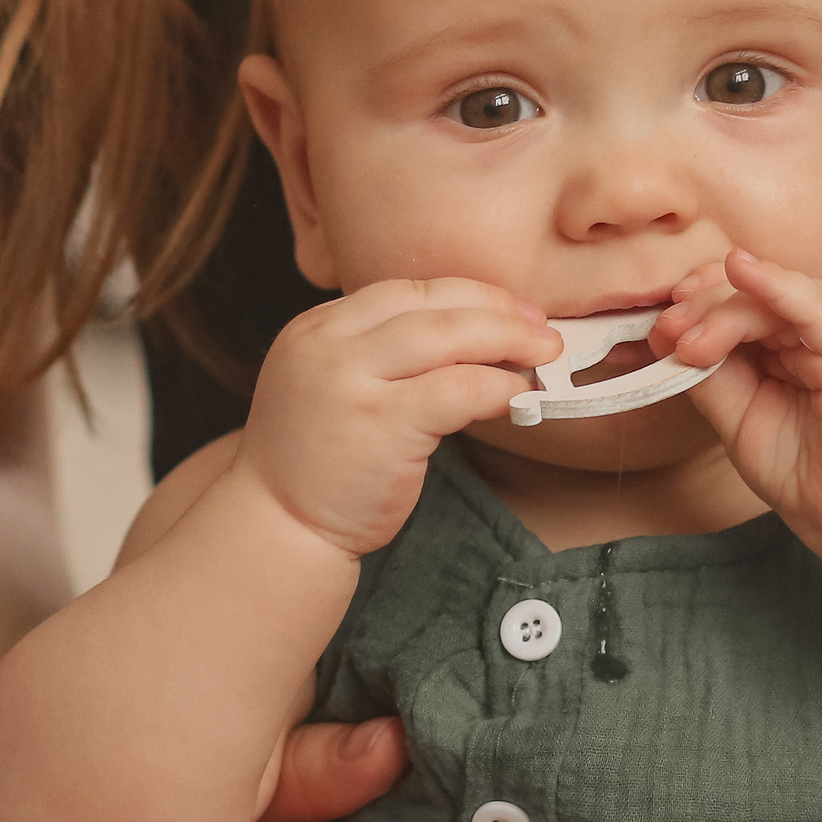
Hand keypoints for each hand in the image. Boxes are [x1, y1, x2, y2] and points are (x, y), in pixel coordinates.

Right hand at [240, 279, 560, 557]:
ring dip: (507, 342)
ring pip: (446, 337)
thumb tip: (471, 338)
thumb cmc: (318, 467)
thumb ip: (381, 358)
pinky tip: (518, 397)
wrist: (277, 529)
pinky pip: (457, 389)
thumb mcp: (333, 388)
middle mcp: (327, 344)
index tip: (509, 310)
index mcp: (316, 329)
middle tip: (541, 330)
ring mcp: (349, 380)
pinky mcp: (380, 422)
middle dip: (496, 312)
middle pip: (430, 305)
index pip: (404, 292)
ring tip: (544, 356)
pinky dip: (497, 387)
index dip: (467, 295)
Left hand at [653, 249, 821, 556]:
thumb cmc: (812, 477)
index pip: (748, 302)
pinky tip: (741, 271)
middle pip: (759, 293)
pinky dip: (777, 286)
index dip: (700, 305)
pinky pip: (817, 306)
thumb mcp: (743, 418)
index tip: (660, 328)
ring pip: (780, 296)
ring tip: (689, 340)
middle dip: (704, 306)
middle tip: (667, 330)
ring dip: (725, 310)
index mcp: (800, 344)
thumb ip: (714, 377)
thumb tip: (671, 342)